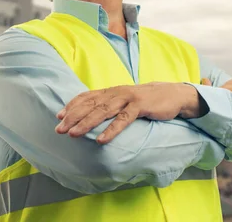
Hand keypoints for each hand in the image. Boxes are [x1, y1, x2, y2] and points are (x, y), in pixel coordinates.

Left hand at [55, 82, 201, 143]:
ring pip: (103, 111)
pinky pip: (123, 119)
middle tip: (59, 129)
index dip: (72, 105)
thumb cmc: (146, 100)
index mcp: (112, 91)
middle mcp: (117, 92)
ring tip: (74, 134)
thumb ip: (110, 104)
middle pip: (91, 104)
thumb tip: (91, 115)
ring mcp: (128, 98)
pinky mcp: (141, 106)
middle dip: (73, 117)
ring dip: (87, 123)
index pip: (87, 96)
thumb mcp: (125, 101)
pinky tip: (100, 140)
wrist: (173, 94)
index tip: (58, 116)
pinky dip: (111, 130)